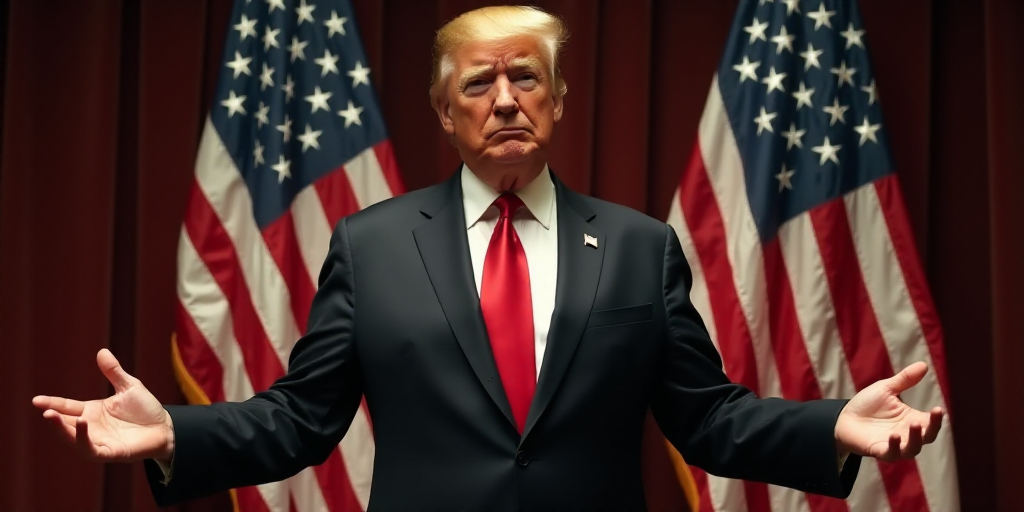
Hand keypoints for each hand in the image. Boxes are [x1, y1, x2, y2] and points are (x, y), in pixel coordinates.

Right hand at [32, 349, 174, 462]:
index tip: (36, 400)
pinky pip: (91, 449)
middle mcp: (91, 427)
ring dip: (63, 429)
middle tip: (44, 410)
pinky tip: (82, 424)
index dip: (52, 403)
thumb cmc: (145, 409)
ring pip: (73, 439)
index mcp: (92, 411)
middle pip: (66, 424)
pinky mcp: (110, 452)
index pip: (67, 407)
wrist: (166, 427)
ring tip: (53, 416)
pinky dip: (83, 439)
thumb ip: (114, 372)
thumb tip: (102, 351)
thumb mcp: (129, 386)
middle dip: (53, 419)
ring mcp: (99, 441)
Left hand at [834, 361, 942, 461]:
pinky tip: (894, 436)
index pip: (930, 422)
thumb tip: (924, 364)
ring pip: (912, 449)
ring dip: (915, 438)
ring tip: (913, 424)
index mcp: (911, 419)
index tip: (938, 409)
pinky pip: (891, 454)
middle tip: (933, 415)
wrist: (844, 417)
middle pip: (927, 437)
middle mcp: (906, 434)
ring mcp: (894, 445)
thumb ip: (905, 379)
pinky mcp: (880, 451)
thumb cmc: (867, 404)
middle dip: (932, 428)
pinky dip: (895, 447)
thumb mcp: (887, 389)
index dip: (936, 418)